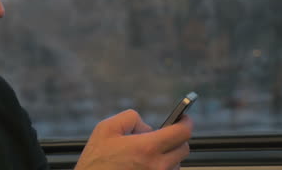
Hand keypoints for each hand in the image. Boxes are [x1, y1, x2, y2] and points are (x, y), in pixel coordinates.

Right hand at [75, 109, 192, 169]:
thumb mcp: (106, 128)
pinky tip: (144, 165)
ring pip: (177, 164)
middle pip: (184, 149)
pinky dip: (161, 167)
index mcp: (147, 148)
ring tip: (146, 154)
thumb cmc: (96, 161)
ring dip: (168, 155)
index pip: (182, 133)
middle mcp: (157, 166)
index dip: (185, 122)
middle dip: (176, 139)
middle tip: (161, 135)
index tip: (183, 119)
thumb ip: (131, 118)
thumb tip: (146, 126)